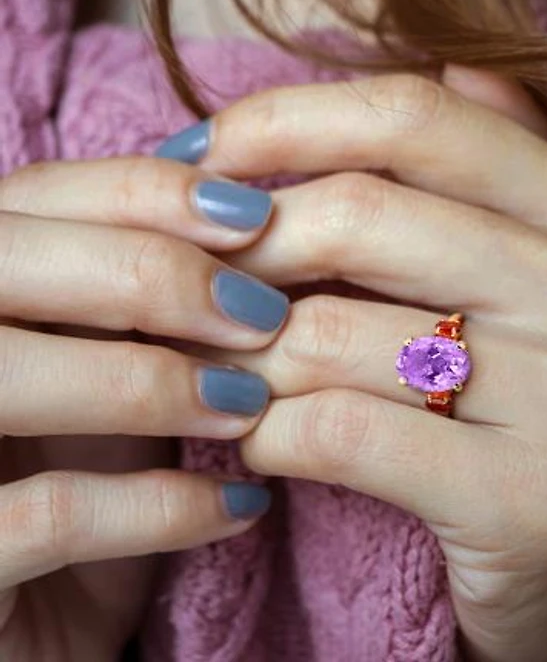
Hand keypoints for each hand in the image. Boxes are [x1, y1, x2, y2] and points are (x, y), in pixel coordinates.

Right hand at [0, 159, 288, 659]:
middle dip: (149, 274)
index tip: (255, 218)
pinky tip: (239, 503)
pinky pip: (44, 517)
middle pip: (4, 259)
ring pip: (2, 378)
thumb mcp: (105, 363)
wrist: (35, 614)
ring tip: (249, 406)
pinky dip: (161, 507)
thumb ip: (140, 290)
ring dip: (151, 384)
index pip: (36, 194)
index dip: (147, 192)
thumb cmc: (75, 464)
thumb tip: (246, 207)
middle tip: (262, 313)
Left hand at [166, 69, 546, 661]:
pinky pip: (337, 434)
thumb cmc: (518, 404)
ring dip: (240, 355)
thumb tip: (443, 55)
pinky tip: (261, 442)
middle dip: (242, 249)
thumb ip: (487, 165)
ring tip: (223, 369)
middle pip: (363, 216)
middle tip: (192, 280)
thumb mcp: (520, 273)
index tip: (198, 159)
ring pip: (330, 333)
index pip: (418, 116)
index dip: (285, 123)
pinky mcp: (533, 500)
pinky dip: (266, 435)